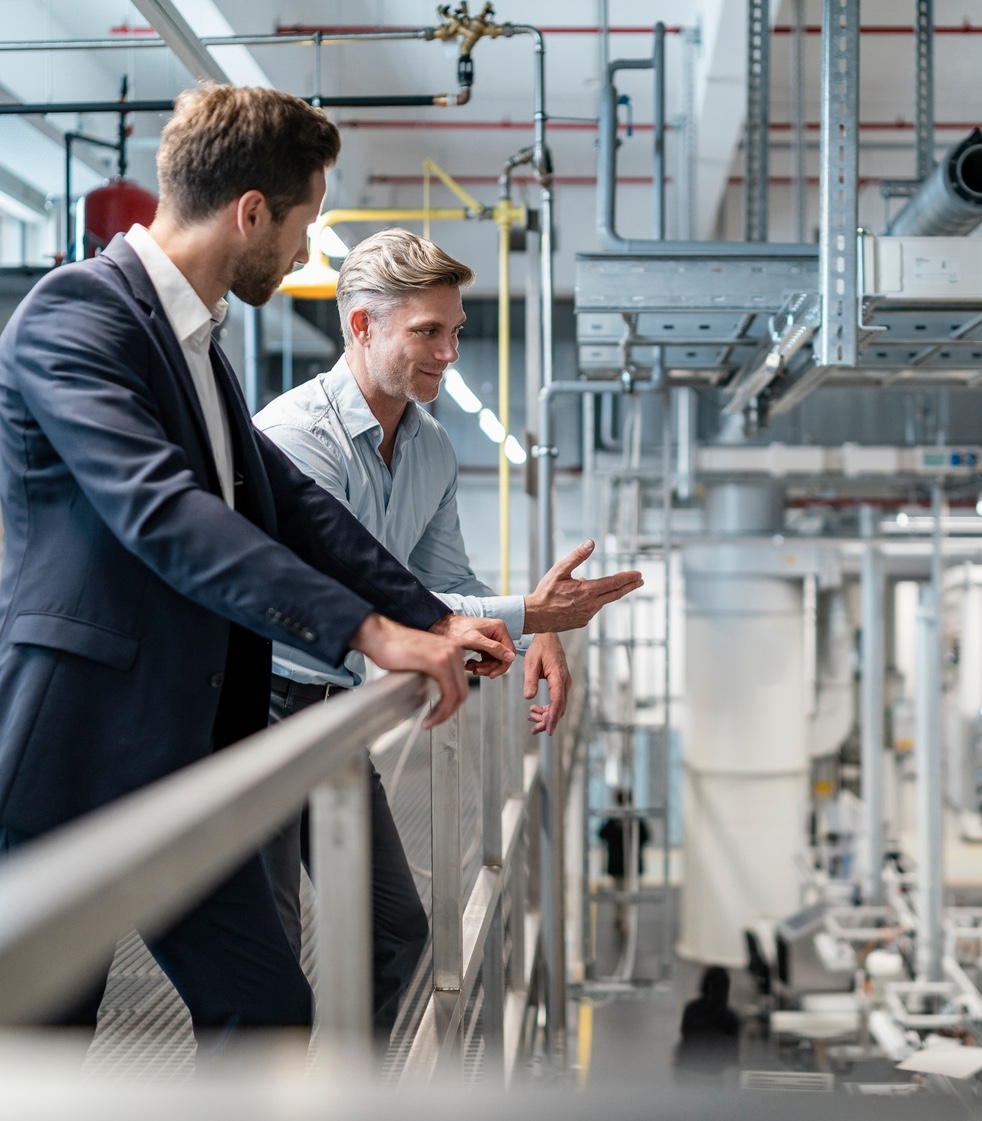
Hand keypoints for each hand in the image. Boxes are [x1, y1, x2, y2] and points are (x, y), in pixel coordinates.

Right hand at [349, 613, 468, 728]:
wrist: (378, 636)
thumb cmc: (393, 647)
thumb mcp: (421, 661)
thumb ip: (434, 674)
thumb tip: (438, 694)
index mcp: (451, 649)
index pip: (461, 683)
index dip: (452, 704)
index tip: (440, 713)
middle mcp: (454, 650)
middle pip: (462, 691)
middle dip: (449, 711)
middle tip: (435, 721)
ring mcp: (448, 654)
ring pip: (457, 695)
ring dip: (444, 714)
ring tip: (431, 721)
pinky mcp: (438, 662)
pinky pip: (448, 693)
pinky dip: (441, 710)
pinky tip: (430, 717)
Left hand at [429, 613, 515, 677]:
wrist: (442, 627)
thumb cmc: (456, 629)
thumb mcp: (475, 640)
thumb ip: (494, 648)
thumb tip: (510, 657)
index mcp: (499, 629)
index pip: (510, 652)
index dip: (502, 665)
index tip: (492, 674)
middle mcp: (497, 633)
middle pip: (501, 658)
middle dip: (489, 667)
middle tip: (477, 671)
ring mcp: (490, 639)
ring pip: (493, 660)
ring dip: (482, 667)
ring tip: (470, 667)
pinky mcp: (483, 645)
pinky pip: (486, 659)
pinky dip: (478, 664)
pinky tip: (469, 664)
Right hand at [523, 540, 642, 632]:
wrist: (534, 616)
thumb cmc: (545, 591)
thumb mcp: (559, 570)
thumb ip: (577, 556)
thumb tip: (591, 543)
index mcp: (588, 590)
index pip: (614, 583)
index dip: (628, 578)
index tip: (638, 574)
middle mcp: (591, 605)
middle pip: (616, 594)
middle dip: (630, 586)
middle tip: (640, 581)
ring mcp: (588, 615)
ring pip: (603, 602)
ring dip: (608, 593)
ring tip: (604, 585)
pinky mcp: (582, 622)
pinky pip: (592, 610)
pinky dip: (593, 602)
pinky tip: (584, 597)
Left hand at [525, 632, 570, 734]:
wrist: (548, 637)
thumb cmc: (540, 648)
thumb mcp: (531, 663)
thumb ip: (530, 680)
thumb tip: (528, 697)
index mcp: (558, 677)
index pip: (557, 701)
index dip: (552, 717)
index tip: (548, 730)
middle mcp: (564, 682)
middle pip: (559, 707)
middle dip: (548, 721)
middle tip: (534, 730)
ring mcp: (564, 683)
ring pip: (558, 706)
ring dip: (546, 715)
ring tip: (531, 719)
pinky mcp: (560, 684)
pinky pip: (556, 700)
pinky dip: (547, 708)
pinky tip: (535, 709)